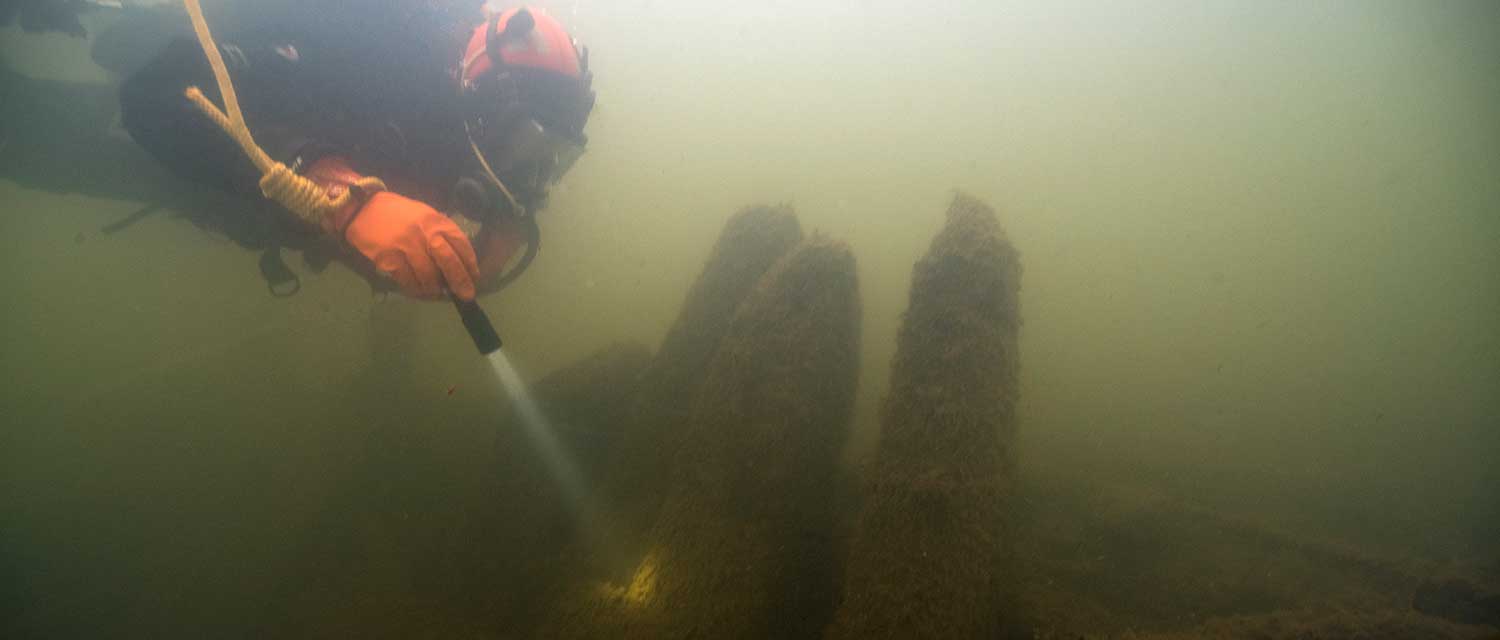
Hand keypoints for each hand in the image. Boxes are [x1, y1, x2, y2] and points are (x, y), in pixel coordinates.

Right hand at [346, 192, 480, 299]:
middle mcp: (423, 233)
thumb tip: (458, 263)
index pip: (461, 244)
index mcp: (436, 221)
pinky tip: (418, 290)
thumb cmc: (398, 214)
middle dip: (460, 281)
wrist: (363, 209)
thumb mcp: (425, 215)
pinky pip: (408, 280)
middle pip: (448, 261)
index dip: (470, 264)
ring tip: (436, 293)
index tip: (474, 278)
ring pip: (428, 276)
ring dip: (435, 289)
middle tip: (466, 295)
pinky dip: (415, 289)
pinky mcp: (389, 259)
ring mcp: (406, 246)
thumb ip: (441, 235)